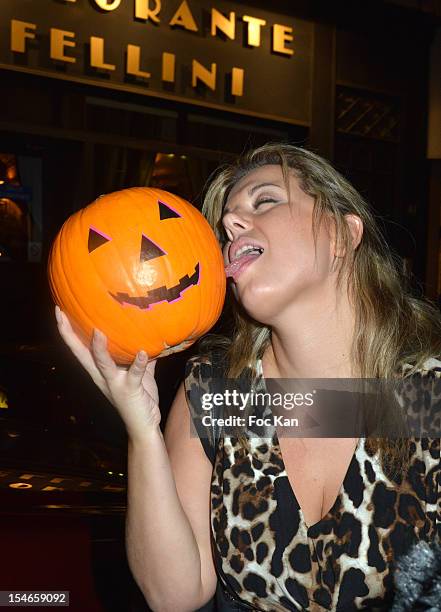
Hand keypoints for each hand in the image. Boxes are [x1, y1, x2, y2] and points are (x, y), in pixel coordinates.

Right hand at [55, 305, 160, 439]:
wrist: (144, 425)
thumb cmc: (140, 397)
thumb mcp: (139, 373)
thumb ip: (140, 357)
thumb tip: (148, 336)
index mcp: (100, 371)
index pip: (80, 348)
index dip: (68, 331)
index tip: (59, 312)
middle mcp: (102, 376)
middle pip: (81, 354)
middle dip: (69, 335)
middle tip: (60, 315)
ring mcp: (115, 384)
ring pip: (103, 364)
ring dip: (99, 349)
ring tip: (98, 332)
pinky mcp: (130, 390)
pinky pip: (135, 374)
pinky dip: (138, 362)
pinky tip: (142, 351)